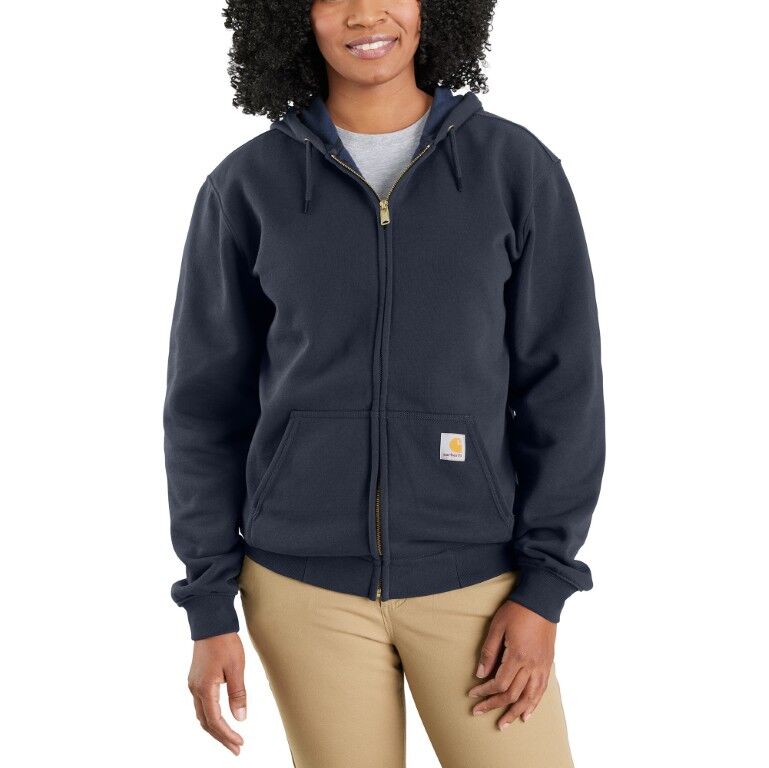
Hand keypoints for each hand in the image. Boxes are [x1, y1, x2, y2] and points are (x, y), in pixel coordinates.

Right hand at [188, 632, 246, 754]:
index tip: (239, 743)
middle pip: (206, 722)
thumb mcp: (236, 667)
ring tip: (230, 737)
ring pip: (202, 715)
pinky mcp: (196, 679)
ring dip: (215, 728)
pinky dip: (210, 716)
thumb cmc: (224, 642)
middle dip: (221, 737)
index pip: (215, 721)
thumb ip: (238, 694)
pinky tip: (220, 718)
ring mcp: (193, 684)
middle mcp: (195, 689)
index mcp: (204, 688)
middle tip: (236, 748)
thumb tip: (240, 718)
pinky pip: (201, 705)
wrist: (210, 622)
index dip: (227, 735)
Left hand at [468, 600, 555, 729]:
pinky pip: (542, 690)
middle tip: (479, 712)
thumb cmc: (517, 611)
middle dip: (495, 705)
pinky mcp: (548, 664)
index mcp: (517, 655)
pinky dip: (534, 704)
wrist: (541, 600)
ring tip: (504, 723)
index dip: (485, 692)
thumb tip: (480, 674)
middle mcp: (531, 665)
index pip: (500, 683)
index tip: (473, 695)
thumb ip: (489, 651)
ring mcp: (542, 666)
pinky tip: (527, 714)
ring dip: (515, 712)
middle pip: (513, 694)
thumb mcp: (497, 626)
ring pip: (529, 697)